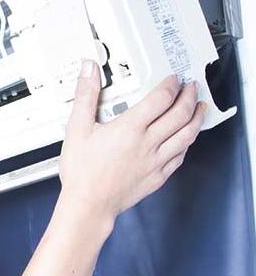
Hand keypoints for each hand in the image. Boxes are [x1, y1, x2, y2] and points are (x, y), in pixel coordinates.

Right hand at [58, 60, 206, 223]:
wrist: (89, 204)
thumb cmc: (82, 171)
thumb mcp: (77, 127)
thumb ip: (86, 95)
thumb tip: (89, 71)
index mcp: (130, 128)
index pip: (160, 99)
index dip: (171, 85)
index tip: (174, 79)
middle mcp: (148, 143)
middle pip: (180, 114)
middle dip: (189, 96)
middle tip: (191, 87)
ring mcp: (156, 161)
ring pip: (187, 135)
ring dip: (196, 118)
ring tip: (199, 107)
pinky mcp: (158, 176)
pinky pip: (180, 156)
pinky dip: (187, 143)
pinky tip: (186, 138)